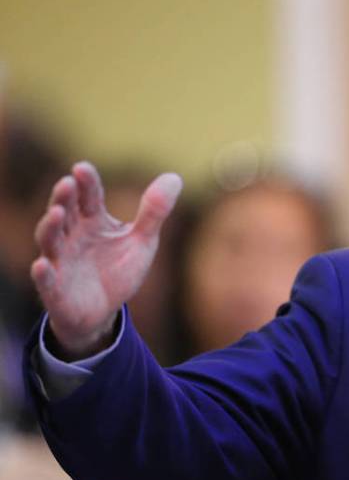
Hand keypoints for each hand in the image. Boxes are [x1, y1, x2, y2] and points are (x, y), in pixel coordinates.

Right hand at [31, 161, 181, 358]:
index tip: (82, 168)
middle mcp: (71, 237)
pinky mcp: (55, 290)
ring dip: (50, 227)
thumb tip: (175, 177)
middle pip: (64, 213)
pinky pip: (46, 281)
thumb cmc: (119, 270)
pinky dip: (43, 274)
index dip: (86, 183)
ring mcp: (60, 262)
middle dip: (63, 198)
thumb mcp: (142, 241)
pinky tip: (42, 266)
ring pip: (50, 241)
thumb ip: (154, 212)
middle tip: (67, 183)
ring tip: (56, 213)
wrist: (104, 311)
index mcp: (92, 221)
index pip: (88, 197)